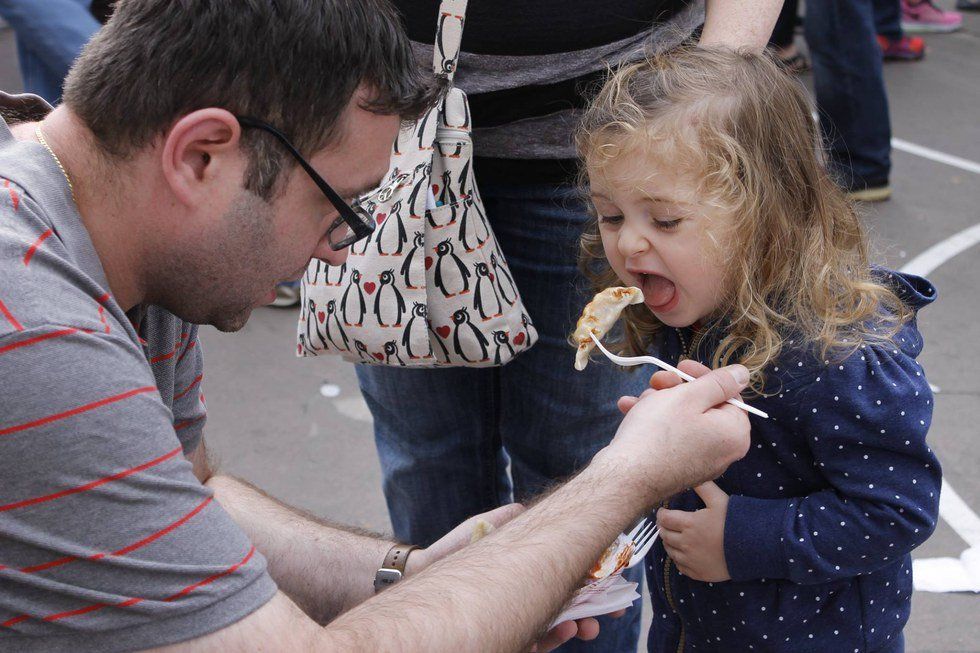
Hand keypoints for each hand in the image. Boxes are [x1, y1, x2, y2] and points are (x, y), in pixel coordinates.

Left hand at [404, 505, 620, 650]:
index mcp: (526, 576)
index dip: (592, 586)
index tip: (613, 585)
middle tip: (611, 613)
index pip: (566, 582)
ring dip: (575, 628)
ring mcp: (513, 619)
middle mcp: (523, 600)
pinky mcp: (502, 633)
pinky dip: (549, 639)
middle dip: (592, 613)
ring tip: (587, 626)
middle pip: (566, 609)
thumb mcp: (481, 529)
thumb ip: (504, 519)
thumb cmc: (450, 552)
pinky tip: (562, 630)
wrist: (418, 575)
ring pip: (553, 629)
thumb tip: (524, 507)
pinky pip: (531, 641)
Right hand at [596, 361, 750, 501]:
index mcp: (734, 433)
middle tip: (655, 382)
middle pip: (704, 407)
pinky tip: (630, 412)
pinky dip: (654, 423)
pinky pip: (673, 438)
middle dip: (675, 390)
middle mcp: (723, 451)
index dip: (702, 376)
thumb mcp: (689, 396)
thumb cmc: (658, 433)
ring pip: (683, 420)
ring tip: (637, 401)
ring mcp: (700, 463)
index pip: (729, 394)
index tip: (680, 367)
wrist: (626, 478)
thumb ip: (719, 383)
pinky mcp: (678, 469)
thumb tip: (743, 375)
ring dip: (659, 404)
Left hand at [657, 481, 731, 581]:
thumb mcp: (719, 500)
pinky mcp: (698, 574)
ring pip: (670, 551)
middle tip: (667, 523)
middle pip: (664, 535)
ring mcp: (691, 561)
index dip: (661, 514)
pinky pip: (680, 566)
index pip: (664, 519)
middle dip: (664, 527)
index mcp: (689, 524)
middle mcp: (686, 544)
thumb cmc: (736, 522)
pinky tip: (684, 553)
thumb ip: (703, 487)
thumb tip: (691, 475)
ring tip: (674, 536)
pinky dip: (678, 559)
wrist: (754, 549)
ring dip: (669, 543)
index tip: (663, 511)